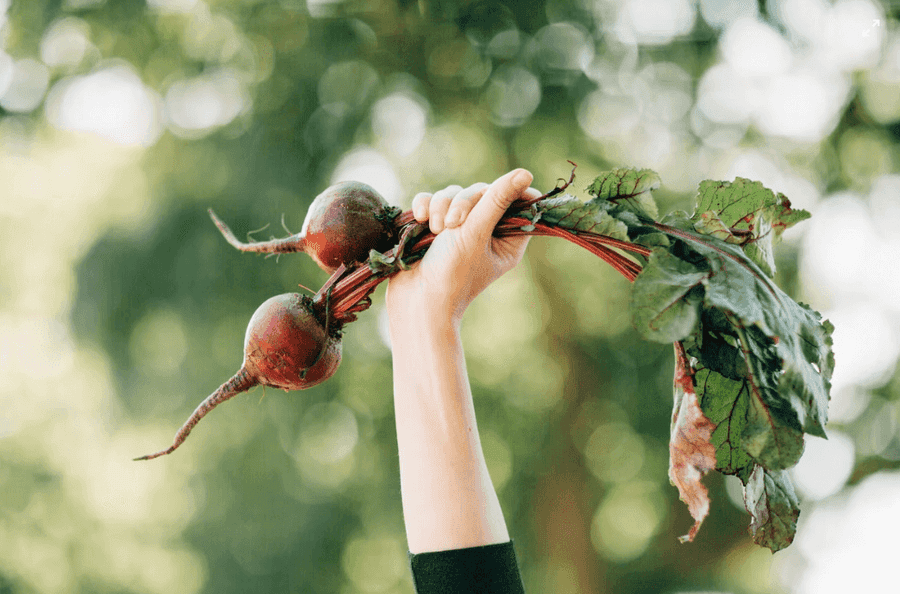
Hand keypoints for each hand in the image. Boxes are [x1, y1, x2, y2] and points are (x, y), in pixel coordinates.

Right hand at [386, 169, 538, 323]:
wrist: (414, 301)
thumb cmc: (452, 274)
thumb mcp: (476, 233)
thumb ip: (497, 200)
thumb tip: (525, 173)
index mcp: (507, 239)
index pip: (519, 203)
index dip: (510, 192)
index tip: (499, 191)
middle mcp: (484, 232)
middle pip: (481, 192)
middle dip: (463, 202)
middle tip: (453, 224)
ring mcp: (457, 229)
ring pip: (453, 193)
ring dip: (441, 206)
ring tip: (435, 229)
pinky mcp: (432, 226)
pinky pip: (431, 200)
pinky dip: (425, 206)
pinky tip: (420, 219)